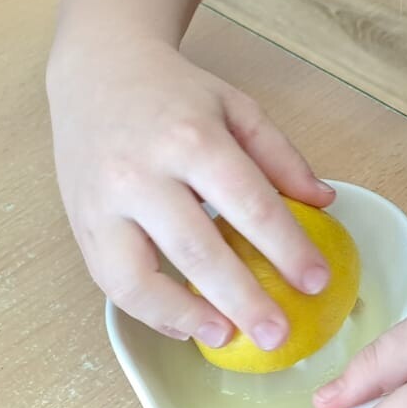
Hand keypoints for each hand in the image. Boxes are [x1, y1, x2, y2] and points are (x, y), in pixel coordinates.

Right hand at [47, 36, 334, 348]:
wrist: (97, 69)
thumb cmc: (175, 93)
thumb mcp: (236, 107)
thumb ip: (280, 156)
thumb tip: (325, 204)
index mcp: (191, 138)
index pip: (248, 203)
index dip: (287, 248)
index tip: (317, 282)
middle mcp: (142, 174)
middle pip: (197, 249)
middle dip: (243, 299)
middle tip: (279, 335)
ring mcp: (104, 204)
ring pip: (139, 277)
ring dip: (186, 316)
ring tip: (228, 338)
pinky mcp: (81, 225)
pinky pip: (112, 282)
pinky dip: (149, 310)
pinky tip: (186, 323)